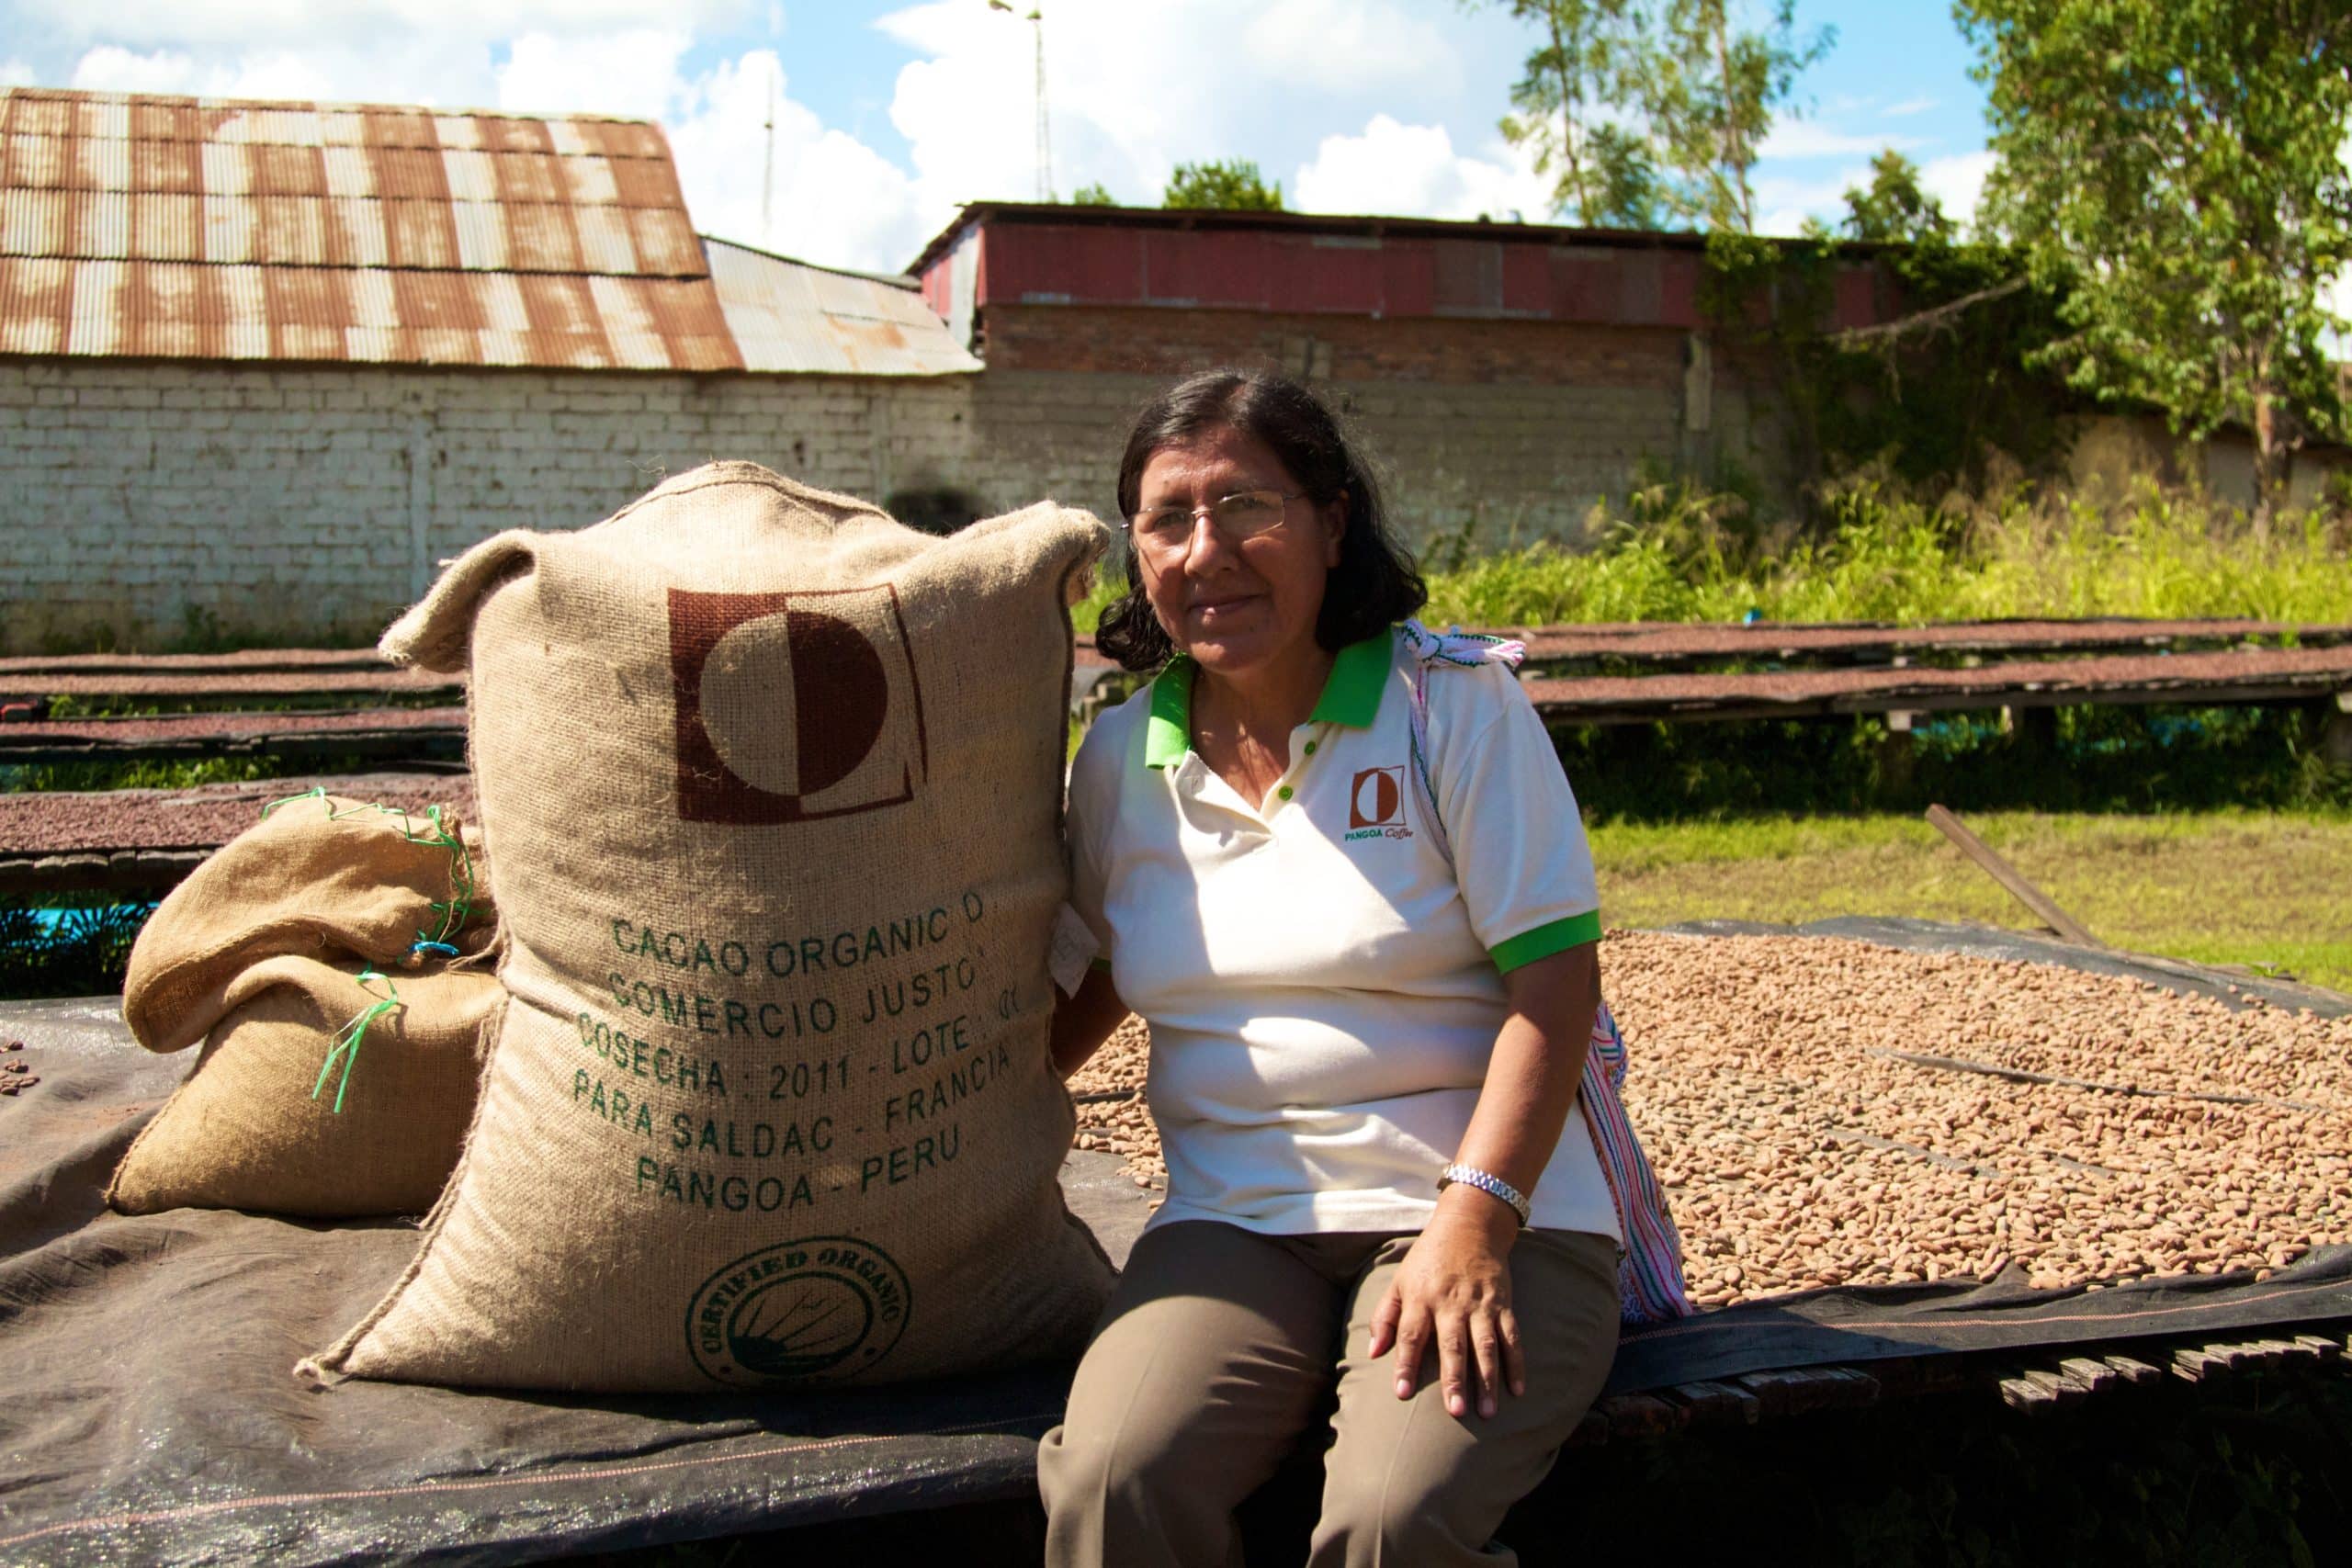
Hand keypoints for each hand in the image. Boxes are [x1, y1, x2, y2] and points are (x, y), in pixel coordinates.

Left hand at [1368, 1187, 1525, 1419]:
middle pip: (1452, 1345)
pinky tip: (1517, 1390)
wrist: (1469, 1226)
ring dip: (1487, 1380)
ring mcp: (1479, 1304)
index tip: (1401, 1393)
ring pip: (1485, 1346)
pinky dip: (1516, 1364)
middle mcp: (1450, 1302)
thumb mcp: (1399, 1281)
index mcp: (1421, 1298)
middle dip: (1454, 1379)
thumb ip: (1384, 1317)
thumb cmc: (1428, 1259)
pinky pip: (1511, 1337)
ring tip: (1487, 1411)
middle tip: (1456, 1411)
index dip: (1405, 1364)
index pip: (1410, 1335)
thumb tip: (1373, 1353)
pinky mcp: (1502, 1303)